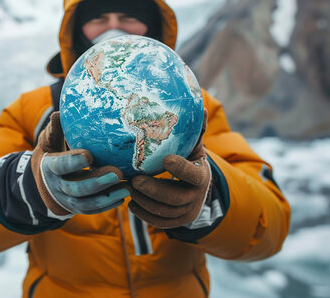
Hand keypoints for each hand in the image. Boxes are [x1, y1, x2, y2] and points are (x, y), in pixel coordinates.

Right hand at [30, 112, 127, 216]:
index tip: (89, 155)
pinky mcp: (77, 208)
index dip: (73, 162)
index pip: (60, 166)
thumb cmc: (51, 156)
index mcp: (49, 168)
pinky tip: (122, 197)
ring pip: (85, 203)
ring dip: (107, 197)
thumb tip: (60, 113)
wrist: (44, 183)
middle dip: (97, 182)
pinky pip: (92, 210)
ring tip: (127, 188)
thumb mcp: (48, 143)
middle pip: (76, 188)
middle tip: (117, 173)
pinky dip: (107, 206)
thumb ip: (55, 130)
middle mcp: (57, 187)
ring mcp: (67, 200)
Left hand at [128, 109, 210, 228]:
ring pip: (165, 212)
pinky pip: (160, 223)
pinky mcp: (178, 221)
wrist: (195, 184)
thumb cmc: (188, 157)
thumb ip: (193, 129)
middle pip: (175, 198)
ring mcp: (188, 211)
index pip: (193, 175)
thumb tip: (198, 106)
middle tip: (133, 180)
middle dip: (153, 190)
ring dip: (144, 201)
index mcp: (202, 174)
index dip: (180, 169)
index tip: (165, 159)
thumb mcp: (192, 144)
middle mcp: (197, 196)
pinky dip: (144, 215)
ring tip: (127, 189)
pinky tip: (131, 204)